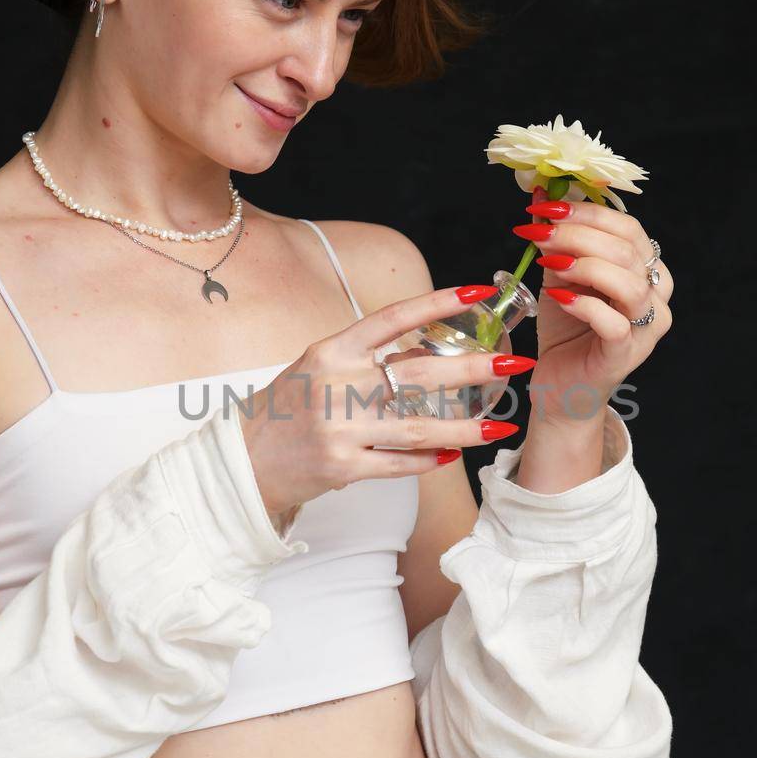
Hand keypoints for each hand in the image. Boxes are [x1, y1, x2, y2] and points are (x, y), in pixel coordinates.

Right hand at [238, 284, 531, 520]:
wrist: (242, 460)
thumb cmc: (289, 409)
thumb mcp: (319, 368)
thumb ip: (367, 358)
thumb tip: (428, 349)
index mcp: (332, 350)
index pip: (393, 318)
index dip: (438, 302)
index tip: (477, 291)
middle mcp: (337, 384)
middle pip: (418, 373)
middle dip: (473, 368)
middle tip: (513, 367)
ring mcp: (340, 427)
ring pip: (418, 426)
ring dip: (466, 428)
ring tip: (500, 427)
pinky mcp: (343, 466)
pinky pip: (400, 463)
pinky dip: (431, 460)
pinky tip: (455, 455)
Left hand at [515, 197, 672, 426]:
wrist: (561, 386)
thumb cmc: (566, 331)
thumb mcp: (559, 276)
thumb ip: (557, 240)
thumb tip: (541, 195)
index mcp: (646, 271)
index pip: (628, 228)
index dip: (588, 212)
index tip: (546, 207)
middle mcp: (655, 297)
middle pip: (627, 251)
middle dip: (578, 233)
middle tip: (539, 231)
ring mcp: (646, 329)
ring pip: (628, 283)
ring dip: (583, 265)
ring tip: (547, 261)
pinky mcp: (626, 355)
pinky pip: (615, 323)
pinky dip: (584, 305)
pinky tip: (559, 297)